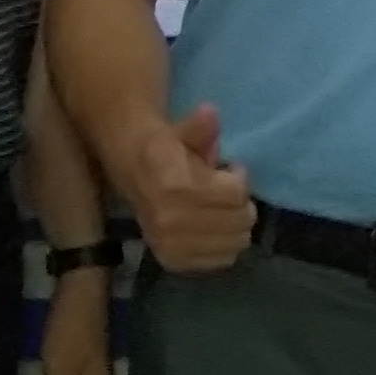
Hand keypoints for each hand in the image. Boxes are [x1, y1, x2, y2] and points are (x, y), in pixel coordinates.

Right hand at [122, 104, 256, 275]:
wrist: (134, 173)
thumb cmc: (167, 150)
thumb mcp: (185, 131)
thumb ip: (201, 126)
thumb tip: (210, 112)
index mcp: (178, 187)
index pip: (237, 194)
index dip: (239, 178)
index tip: (230, 169)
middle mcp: (174, 221)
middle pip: (240, 220)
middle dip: (241, 203)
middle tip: (229, 192)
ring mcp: (172, 246)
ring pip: (235, 242)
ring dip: (236, 224)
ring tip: (221, 209)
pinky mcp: (174, 261)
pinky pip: (221, 260)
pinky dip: (225, 245)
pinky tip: (214, 228)